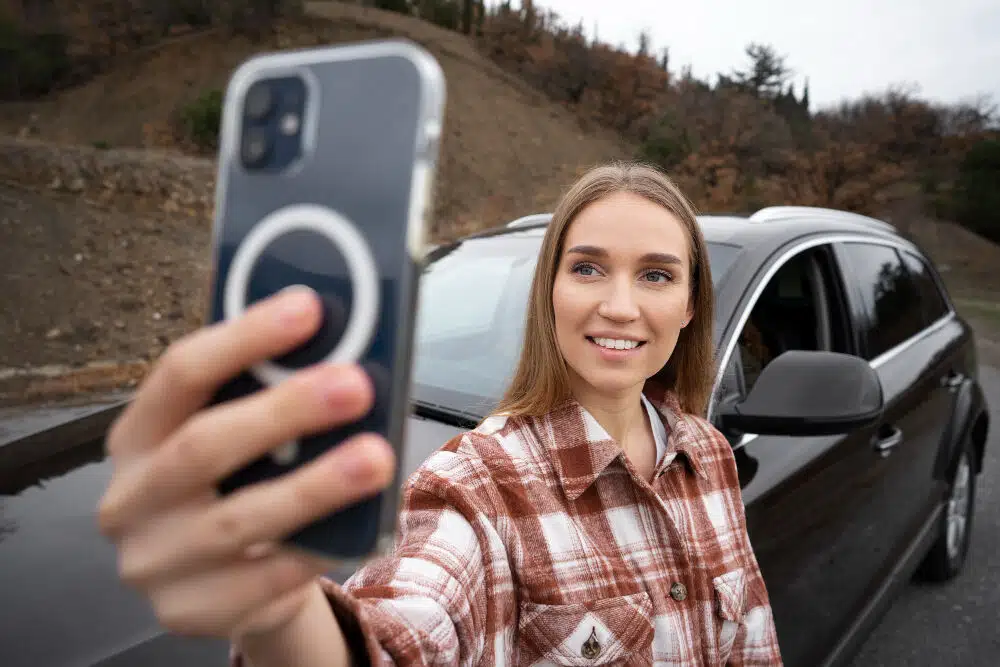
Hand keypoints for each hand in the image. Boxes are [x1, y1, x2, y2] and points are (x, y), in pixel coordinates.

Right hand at [97, 286, 394, 640]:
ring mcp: (154, 561)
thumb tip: (344, 346)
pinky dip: (315, 548)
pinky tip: (358, 525)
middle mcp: (132, 496)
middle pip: (204, 445)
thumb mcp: (234, 435)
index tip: (308, 307)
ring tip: (375, 456)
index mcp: (137, 434)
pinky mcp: (188, 611)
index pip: (179, 373)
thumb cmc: (238, 485)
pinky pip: (263, 580)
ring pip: (238, 519)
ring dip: (315, 484)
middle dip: (285, 410)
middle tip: (355, 385)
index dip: (244, 337)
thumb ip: (265, 396)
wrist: (224, 582)